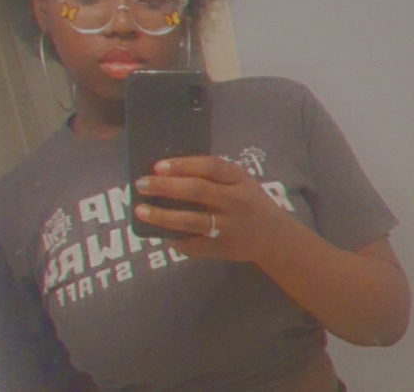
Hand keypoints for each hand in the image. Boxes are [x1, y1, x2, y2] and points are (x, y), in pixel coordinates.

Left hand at [133, 156, 293, 261]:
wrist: (273, 236)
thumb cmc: (248, 200)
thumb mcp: (239, 181)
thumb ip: (213, 175)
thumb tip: (167, 172)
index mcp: (238, 179)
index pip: (210, 166)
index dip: (183, 165)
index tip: (158, 166)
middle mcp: (234, 201)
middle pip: (196, 191)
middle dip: (165, 187)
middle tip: (141, 184)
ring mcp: (229, 226)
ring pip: (191, 220)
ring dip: (162, 215)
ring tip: (141, 211)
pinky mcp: (223, 248)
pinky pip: (193, 245)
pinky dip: (175, 240)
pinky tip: (161, 235)